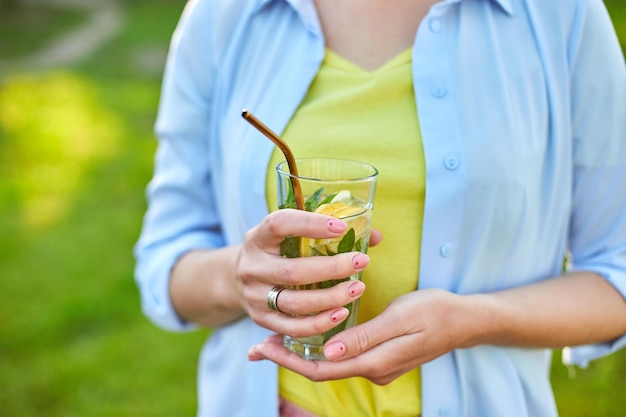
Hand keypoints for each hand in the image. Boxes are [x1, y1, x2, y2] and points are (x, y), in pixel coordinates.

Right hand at [237, 209, 371, 337]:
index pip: (279, 224)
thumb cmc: (278, 251)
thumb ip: (329, 231)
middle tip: (361, 262)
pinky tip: (341, 313)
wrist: (240, 279)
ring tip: (357, 289)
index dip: (310, 224)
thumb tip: (375, 236)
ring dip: (330, 298)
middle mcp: (252, 266)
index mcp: (258, 237)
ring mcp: (254, 296)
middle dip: (332, 268)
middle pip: (293, 271)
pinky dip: (319, 323)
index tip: (341, 227)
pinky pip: (293, 327)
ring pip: (295, 303)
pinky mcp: (261, 320)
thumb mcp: (290, 234)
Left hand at [248, 288, 470, 384]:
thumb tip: (329, 353)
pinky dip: (320, 349)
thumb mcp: (400, 318)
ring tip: (274, 340)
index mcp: (374, 362)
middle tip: (256, 346)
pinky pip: (343, 357)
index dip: (288, 360)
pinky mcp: (380, 357)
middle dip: (286, 359)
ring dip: (301, 354)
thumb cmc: (434, 312)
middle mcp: (372, 369)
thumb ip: (365, 337)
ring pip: (330, 364)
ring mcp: (377, 366)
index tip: (261, 348)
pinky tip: (310, 337)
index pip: (321, 368)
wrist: (465, 321)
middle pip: (320, 370)